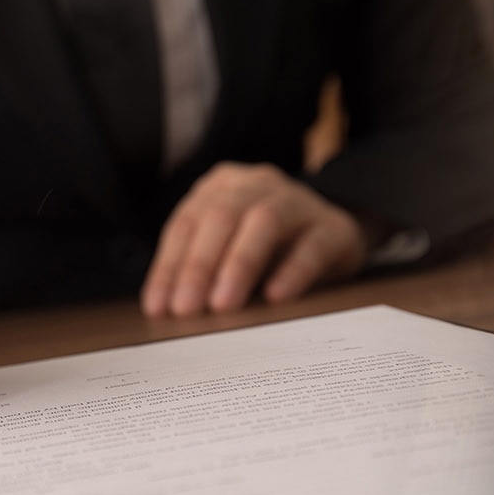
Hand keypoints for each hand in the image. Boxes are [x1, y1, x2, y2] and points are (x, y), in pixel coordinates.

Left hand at [142, 162, 367, 317]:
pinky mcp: (334, 227)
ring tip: (224, 305)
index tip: (160, 307)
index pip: (187, 223)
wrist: (333, 237)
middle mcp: (258, 185)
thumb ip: (200, 271)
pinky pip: (312, 246)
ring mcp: (299, 201)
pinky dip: (292, 271)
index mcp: (222, 186)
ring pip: (264, 222)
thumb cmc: (269, 248)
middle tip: (187, 309)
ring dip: (239, 264)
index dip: (170, 266)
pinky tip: (276, 297)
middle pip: (222, 216)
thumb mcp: (228, 250)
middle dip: (199, 265)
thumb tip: (166, 310)